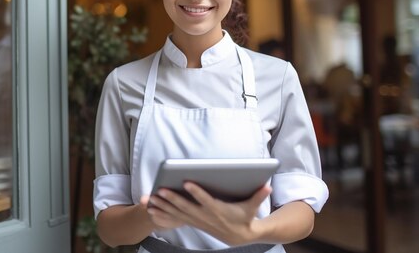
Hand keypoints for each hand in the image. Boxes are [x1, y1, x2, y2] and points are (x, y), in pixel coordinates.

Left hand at [143, 183, 271, 245]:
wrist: (239, 236)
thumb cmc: (244, 218)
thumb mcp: (252, 207)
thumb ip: (259, 195)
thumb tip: (268, 186)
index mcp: (218, 209)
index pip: (206, 200)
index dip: (197, 192)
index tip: (187, 182)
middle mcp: (205, 216)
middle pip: (186, 206)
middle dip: (173, 198)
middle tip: (160, 190)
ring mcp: (197, 220)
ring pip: (177, 214)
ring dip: (164, 207)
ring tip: (151, 199)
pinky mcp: (193, 222)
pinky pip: (175, 218)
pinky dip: (164, 214)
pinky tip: (152, 208)